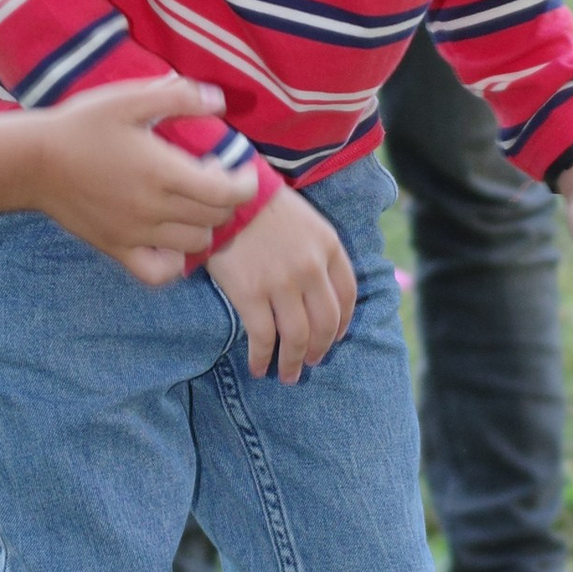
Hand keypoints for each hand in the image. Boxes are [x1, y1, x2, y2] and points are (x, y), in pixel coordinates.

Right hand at [27, 79, 259, 281]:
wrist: (33, 161)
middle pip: (216, 218)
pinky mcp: (117, 249)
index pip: (227, 193)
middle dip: (226, 198)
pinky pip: (160, 272)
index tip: (240, 168)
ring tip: (191, 203)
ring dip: (204, 224)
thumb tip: (220, 102)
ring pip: (195, 244)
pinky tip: (169, 239)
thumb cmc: (82, 125)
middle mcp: (154, 209)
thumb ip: (179, 97)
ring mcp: (136, 234)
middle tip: (211, 177)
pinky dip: (175, 262)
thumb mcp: (129, 98)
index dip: (245, 183)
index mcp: (163, 172)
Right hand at [207, 186, 356, 384]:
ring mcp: (282, 283)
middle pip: (326, 323)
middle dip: (319, 349)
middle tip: (311, 362)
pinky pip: (263, 337)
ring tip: (287, 375)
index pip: (348, 295)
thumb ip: (318, 252)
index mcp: (329, 247)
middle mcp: (311, 268)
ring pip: (297, 337)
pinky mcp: (251, 294)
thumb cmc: (262, 205)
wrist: (225, 195)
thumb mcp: (306, 221)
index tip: (334, 337)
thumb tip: (318, 293)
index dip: (342, 323)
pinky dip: (262, 358)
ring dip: (293, 362)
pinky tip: (258, 368)